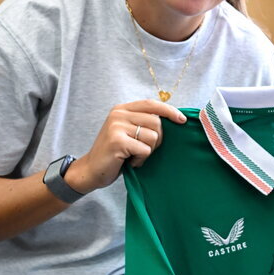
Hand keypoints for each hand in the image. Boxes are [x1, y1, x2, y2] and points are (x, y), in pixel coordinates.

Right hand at [66, 100, 185, 193]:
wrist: (91, 170)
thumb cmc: (115, 153)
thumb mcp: (128, 132)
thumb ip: (143, 122)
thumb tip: (173, 118)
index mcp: (122, 109)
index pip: (152, 104)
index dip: (169, 110)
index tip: (182, 120)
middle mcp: (118, 114)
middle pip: (156, 122)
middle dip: (157, 140)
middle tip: (143, 150)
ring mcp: (117, 126)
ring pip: (152, 136)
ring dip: (148, 151)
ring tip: (133, 155)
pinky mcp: (117, 141)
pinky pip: (145, 150)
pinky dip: (141, 159)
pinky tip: (129, 161)